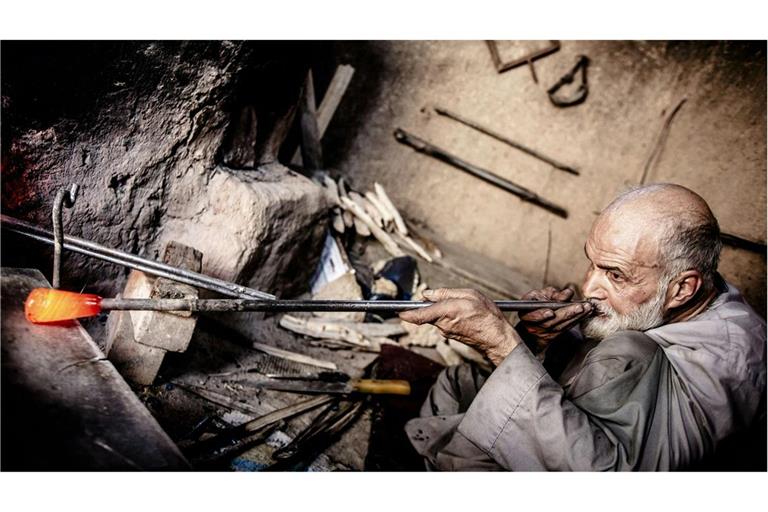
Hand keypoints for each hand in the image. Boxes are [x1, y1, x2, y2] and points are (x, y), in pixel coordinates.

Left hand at [399, 288, 520, 365]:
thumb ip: (446, 293)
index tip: (397, 310)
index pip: (420, 314)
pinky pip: (443, 321)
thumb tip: (427, 294)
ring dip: (444, 309)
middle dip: (434, 303)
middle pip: (428, 311)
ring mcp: (445, 331)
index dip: (406, 312)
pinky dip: (450, 315)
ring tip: (465, 307)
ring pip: (436, 316)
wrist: (497, 337)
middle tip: (452, 298)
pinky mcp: (450, 335)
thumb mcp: (470, 295)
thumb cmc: (486, 315)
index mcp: (446, 312)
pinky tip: (465, 315)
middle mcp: (442, 324)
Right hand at [517, 287, 591, 350]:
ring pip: (560, 327)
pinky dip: (577, 320)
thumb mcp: (541, 294)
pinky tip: (586, 314)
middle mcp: (533, 326)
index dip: (540, 315)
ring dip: (575, 317)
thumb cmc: (537, 301)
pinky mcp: (553, 336)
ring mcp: (543, 333)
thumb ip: (553, 294)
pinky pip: (566, 329)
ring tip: (587, 308)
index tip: (550, 312)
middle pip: (549, 323)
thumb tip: (567, 294)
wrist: (536, 316)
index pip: (530, 316)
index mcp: (525, 314)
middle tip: (580, 307)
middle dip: (566, 314)